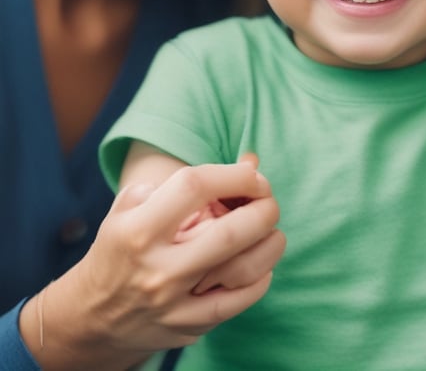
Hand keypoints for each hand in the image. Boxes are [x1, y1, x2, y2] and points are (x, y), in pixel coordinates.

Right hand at [21, 156, 284, 370]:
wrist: (88, 317)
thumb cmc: (118, 248)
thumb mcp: (128, 205)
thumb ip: (179, 181)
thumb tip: (246, 162)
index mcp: (139, 230)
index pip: (195, 186)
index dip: (233, 173)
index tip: (250, 171)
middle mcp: (158, 268)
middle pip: (229, 234)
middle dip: (262, 209)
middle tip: (268, 198)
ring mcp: (174, 302)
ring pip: (242, 271)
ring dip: (270, 244)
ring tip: (272, 229)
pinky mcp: (187, 327)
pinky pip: (237, 303)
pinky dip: (259, 280)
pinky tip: (262, 263)